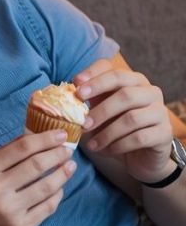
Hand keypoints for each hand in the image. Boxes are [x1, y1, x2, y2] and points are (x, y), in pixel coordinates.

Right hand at [0, 130, 75, 225]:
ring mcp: (10, 211)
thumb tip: (30, 137)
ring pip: (47, 187)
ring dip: (63, 174)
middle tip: (68, 149)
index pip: (22, 148)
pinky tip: (59, 188)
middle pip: (37, 165)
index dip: (45, 139)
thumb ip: (1, 155)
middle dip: (58, 154)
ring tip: (70, 166)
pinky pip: (47, 208)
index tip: (61, 134)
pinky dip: (57, 195)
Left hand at [74, 58, 172, 181]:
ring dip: (106, 133)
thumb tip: (61, 95)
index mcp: (131, 80)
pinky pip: (139, 138)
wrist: (139, 154)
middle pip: (125, 93)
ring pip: (132, 118)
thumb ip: (86, 102)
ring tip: (91, 145)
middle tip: (82, 124)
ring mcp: (159, 111)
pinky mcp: (164, 133)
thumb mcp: (98, 112)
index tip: (75, 86)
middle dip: (100, 109)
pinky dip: (118, 145)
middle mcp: (149, 91)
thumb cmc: (114, 127)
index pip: (112, 70)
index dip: (94, 76)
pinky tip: (105, 151)